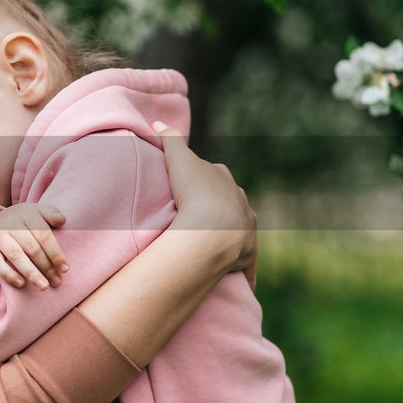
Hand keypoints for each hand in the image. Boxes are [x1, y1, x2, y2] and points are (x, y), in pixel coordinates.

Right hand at [0, 203, 67, 289]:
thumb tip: (61, 221)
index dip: (55, 253)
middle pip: (31, 247)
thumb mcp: (37, 212)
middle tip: (56, 282)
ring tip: (43, 286)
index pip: (43, 235)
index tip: (65, 269)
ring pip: (16, 255)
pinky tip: (21, 284)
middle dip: (46, 267)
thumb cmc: (23, 221)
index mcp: (26, 213)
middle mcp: (10, 223)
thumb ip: (51, 214)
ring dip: (31, 273)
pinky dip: (9, 274)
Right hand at [154, 122, 256, 290]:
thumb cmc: (194, 192)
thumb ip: (170, 139)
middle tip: (197, 216)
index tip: (188, 187)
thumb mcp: (179, 160)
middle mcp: (241, 204)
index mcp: (226, 182)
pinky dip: (243, 269)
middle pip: (229, 202)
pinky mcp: (246, 254)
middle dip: (219, 206)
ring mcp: (246, 229)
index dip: (201, 180)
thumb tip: (156, 122)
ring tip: (213, 243)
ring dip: (231, 234)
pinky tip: (238, 279)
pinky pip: (245, 262)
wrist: (211, 229)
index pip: (215, 176)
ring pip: (239, 229)